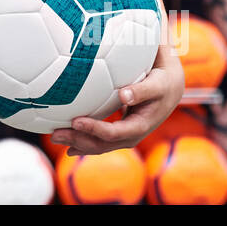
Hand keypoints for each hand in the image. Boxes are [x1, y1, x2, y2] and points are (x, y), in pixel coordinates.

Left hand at [49, 41, 184, 156]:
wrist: (171, 87)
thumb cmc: (163, 80)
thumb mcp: (157, 82)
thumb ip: (142, 89)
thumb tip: (123, 95)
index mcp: (142, 125)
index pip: (114, 133)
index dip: (95, 130)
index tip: (75, 121)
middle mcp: (133, 135)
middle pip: (102, 144)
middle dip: (78, 140)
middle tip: (54, 134)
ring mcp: (126, 135)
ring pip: (99, 145)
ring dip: (77, 143)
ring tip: (54, 138)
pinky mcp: (120, 131)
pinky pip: (100, 140)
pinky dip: (83, 140)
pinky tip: (68, 141)